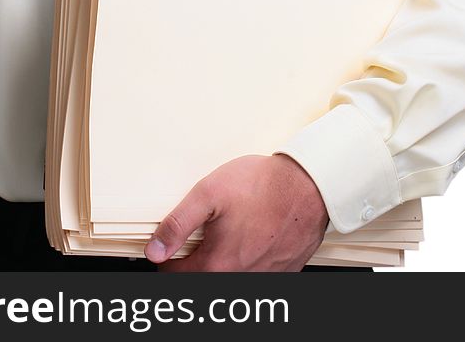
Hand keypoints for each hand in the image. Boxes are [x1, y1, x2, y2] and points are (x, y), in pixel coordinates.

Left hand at [144, 154, 328, 270]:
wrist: (309, 184)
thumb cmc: (265, 186)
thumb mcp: (209, 194)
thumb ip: (177, 224)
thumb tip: (155, 249)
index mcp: (217, 264)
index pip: (175, 276)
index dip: (167, 258)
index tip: (170, 246)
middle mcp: (241, 277)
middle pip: (204, 279)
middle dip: (196, 262)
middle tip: (203, 236)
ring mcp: (265, 277)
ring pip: (231, 279)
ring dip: (224, 263)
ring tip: (230, 235)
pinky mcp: (284, 271)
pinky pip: (259, 275)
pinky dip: (250, 263)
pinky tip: (254, 241)